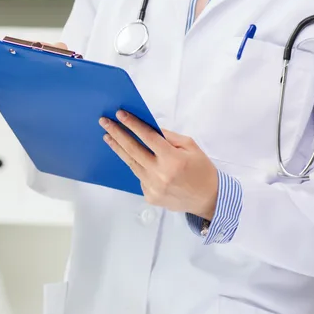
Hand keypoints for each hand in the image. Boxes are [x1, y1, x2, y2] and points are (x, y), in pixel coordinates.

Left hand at [100, 111, 218, 219]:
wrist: (209, 200)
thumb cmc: (202, 170)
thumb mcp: (190, 147)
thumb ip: (168, 137)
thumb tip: (148, 127)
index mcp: (173, 159)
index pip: (148, 137)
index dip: (133, 124)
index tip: (120, 114)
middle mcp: (161, 174)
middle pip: (133, 149)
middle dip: (117, 133)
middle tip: (105, 122)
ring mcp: (153, 187)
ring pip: (131, 163)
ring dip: (118, 148)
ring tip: (108, 137)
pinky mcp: (150, 196)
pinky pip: (139, 177)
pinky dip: (135, 166)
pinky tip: (131, 157)